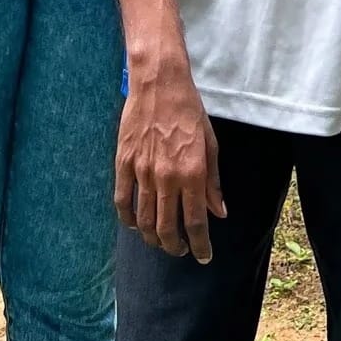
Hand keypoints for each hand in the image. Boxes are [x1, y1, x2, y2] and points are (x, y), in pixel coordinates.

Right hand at [116, 62, 225, 261]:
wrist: (160, 84)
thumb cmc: (189, 112)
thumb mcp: (210, 145)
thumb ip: (213, 182)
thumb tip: (219, 212)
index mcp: (192, 173)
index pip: (196, 222)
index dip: (200, 245)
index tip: (204, 256)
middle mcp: (167, 177)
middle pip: (167, 228)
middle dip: (175, 247)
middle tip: (180, 250)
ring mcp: (142, 171)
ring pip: (144, 220)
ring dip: (153, 238)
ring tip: (160, 241)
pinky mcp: (124, 163)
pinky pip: (122, 200)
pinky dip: (127, 218)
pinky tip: (134, 224)